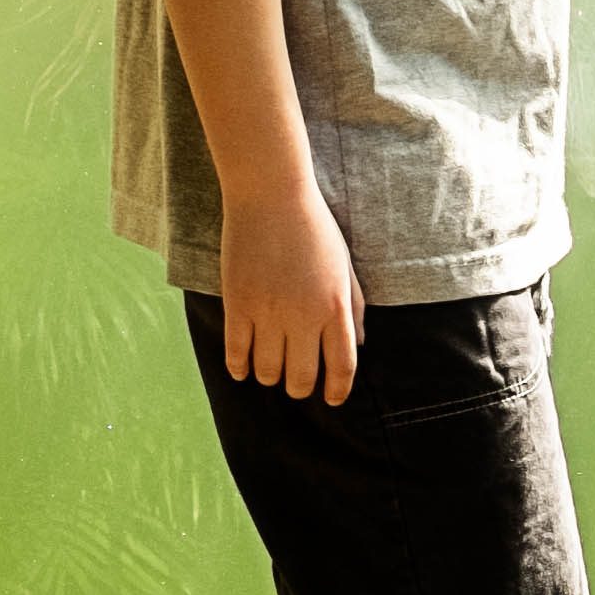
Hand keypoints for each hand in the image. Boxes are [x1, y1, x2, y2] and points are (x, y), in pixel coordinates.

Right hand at [218, 189, 362, 402]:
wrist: (271, 195)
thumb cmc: (314, 227)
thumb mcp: (345, 266)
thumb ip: (354, 307)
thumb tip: (358, 344)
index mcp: (335, 308)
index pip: (342, 366)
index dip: (337, 390)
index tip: (331, 399)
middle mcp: (304, 317)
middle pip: (302, 377)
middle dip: (300, 388)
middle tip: (296, 383)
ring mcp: (269, 313)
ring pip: (268, 370)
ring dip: (270, 377)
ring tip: (269, 371)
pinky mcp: (238, 305)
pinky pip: (236, 353)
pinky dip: (239, 368)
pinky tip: (242, 369)